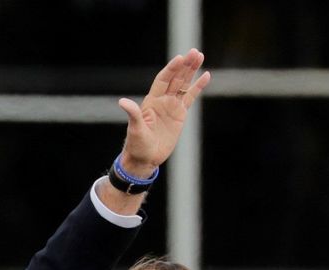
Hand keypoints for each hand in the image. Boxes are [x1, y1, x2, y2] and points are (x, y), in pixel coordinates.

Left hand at [117, 50, 211, 173]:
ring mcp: (172, 106)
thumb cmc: (137, 144)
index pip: (163, 80)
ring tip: (200, 55)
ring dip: (191, 70)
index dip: (171, 69)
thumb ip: (133, 114)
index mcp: (151, 100)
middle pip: (175, 78)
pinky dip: (198, 87)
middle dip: (184, 65)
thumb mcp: (135, 129)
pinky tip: (206, 75)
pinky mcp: (180, 114)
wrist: (145, 157)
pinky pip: (190, 97)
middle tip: (194, 52)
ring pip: (183, 84)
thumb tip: (122, 102)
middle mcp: (162, 100)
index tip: (180, 58)